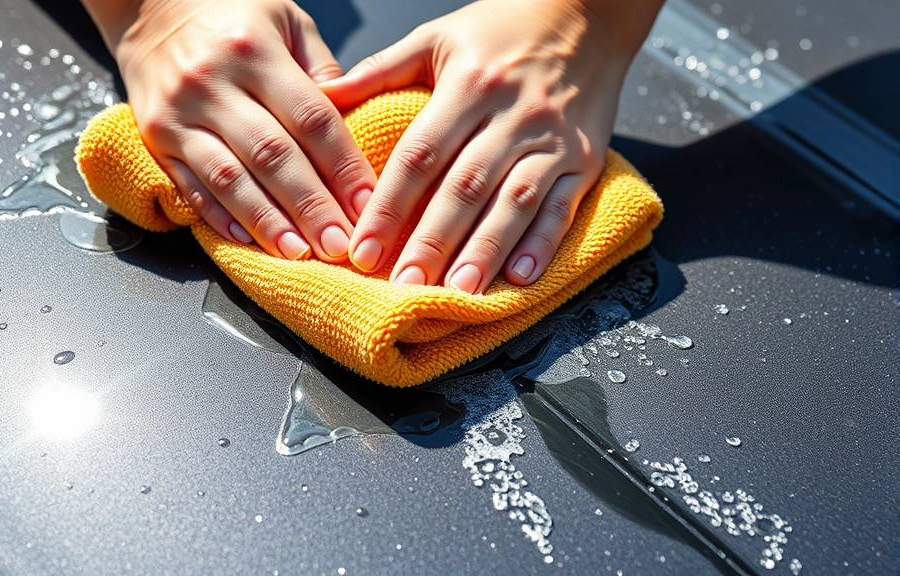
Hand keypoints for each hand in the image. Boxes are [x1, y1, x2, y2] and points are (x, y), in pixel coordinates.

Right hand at [85, 0, 376, 260]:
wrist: (150, 7)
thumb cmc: (231, 14)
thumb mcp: (286, 20)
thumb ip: (321, 71)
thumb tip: (355, 125)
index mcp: (255, 51)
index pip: (311, 118)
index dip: (343, 167)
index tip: (368, 204)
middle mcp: (214, 83)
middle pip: (273, 155)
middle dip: (311, 206)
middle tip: (339, 244)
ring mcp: (180, 114)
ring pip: (229, 179)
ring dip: (268, 223)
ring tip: (299, 253)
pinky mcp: (155, 139)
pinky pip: (190, 186)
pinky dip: (219, 219)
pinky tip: (248, 242)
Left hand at [321, 0, 657, 291]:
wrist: (589, 13)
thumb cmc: (503, 28)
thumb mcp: (438, 37)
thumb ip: (381, 69)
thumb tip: (325, 96)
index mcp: (469, 85)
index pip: (420, 155)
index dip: (389, 206)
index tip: (363, 249)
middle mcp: (513, 114)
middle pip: (465, 187)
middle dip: (432, 241)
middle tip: (404, 283)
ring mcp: (553, 141)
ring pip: (514, 203)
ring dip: (484, 251)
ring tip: (457, 291)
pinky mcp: (585, 159)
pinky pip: (562, 207)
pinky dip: (541, 245)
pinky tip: (518, 278)